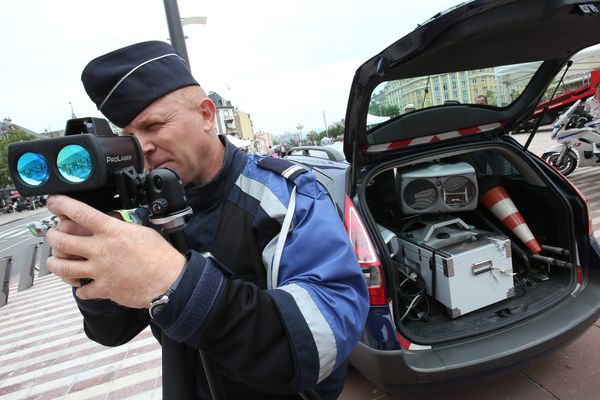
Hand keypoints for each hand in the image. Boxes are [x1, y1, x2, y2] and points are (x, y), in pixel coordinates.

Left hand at [45, 195, 185, 308]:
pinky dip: (79, 288)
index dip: (62, 204)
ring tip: (55, 261)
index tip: (54, 202)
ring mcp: (99, 270)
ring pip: (62, 266)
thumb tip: (110, 224)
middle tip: (53, 235)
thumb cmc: (160, 256)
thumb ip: (120, 227)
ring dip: (54, 263)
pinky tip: (82, 285)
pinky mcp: (103, 289)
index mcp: (112, 231)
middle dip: (52, 236)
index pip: (80, 212)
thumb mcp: (141, 231)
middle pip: (62, 239)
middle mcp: (101, 249)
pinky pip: (81, 290)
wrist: (169, 282)